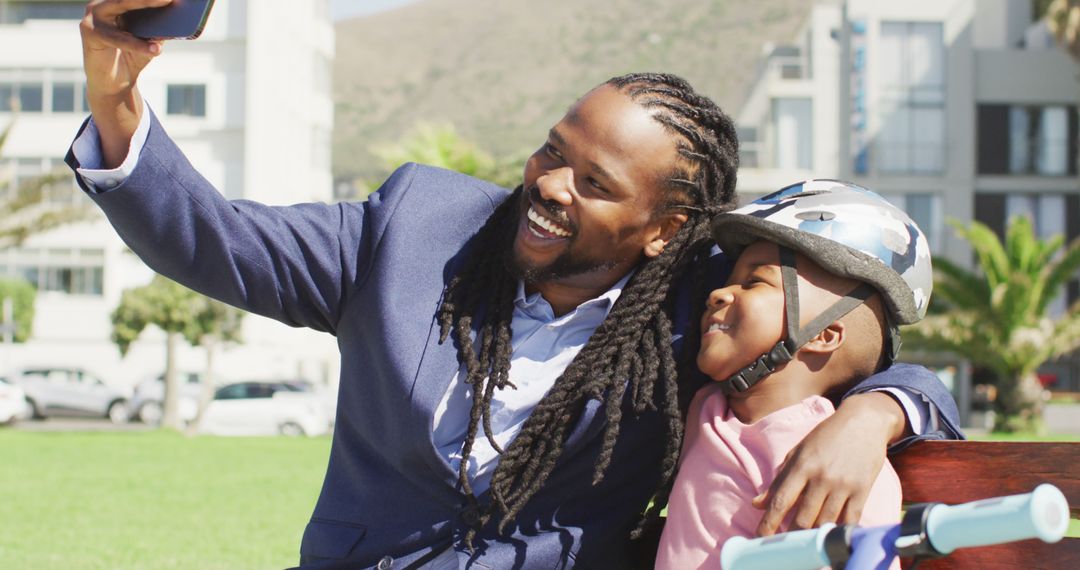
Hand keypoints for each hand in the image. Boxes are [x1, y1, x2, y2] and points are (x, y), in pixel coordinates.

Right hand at [80, 0, 170, 165]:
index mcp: (117, 6)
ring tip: (168, 6)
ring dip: (145, 8)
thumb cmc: (131, 63)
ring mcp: (92, 20)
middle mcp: (101, 8)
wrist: (110, 90)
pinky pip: (118, 39)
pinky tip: (157, 49)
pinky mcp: (90, 36)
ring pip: (122, 9)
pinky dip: (138, 45)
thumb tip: (182, 24)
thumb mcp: (149, 46)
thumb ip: (160, 32)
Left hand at [752, 392, 905, 535]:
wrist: (864, 422)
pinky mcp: (862, 490)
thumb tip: (757, 504)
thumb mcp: (798, 452)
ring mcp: (843, 485)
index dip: (769, 523)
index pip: (781, 500)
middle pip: (803, 518)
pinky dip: (839, 532)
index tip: (761, 538)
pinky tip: (831, 537)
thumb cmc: (826, 437)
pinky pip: (850, 520)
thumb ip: (779, 479)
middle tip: (786, 543)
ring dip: (814, 536)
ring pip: (825, 522)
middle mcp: (822, 477)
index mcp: (802, 465)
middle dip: (792, 535)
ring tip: (806, 542)